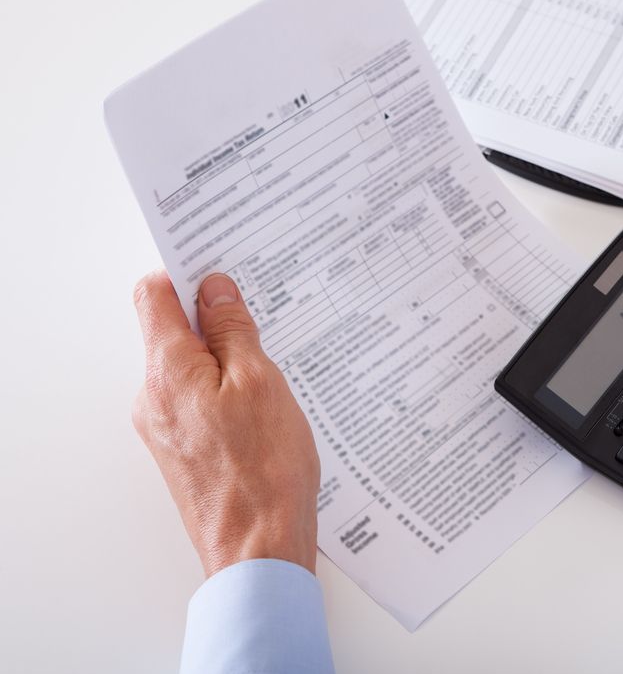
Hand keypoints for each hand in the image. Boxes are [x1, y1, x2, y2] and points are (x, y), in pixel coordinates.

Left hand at [132, 271, 319, 576]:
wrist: (259, 549)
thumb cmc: (263, 471)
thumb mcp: (259, 382)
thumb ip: (233, 330)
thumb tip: (215, 290)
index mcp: (167, 372)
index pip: (154, 295)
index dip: (186, 272)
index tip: (222, 267)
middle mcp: (154, 397)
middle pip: (172, 330)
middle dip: (215, 315)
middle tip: (263, 314)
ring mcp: (165, 427)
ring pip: (191, 366)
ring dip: (226, 354)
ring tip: (273, 364)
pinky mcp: (183, 449)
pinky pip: (199, 399)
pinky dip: (227, 387)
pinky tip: (265, 401)